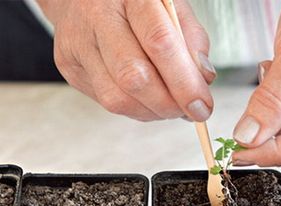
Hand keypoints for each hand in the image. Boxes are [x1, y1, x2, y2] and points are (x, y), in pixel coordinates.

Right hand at [37, 0, 214, 121]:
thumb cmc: (135, 2)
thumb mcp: (173, 7)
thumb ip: (191, 39)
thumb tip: (203, 79)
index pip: (159, 43)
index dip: (184, 83)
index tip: (202, 106)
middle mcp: (97, 18)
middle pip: (134, 77)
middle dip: (168, 105)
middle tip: (187, 110)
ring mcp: (78, 44)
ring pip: (117, 98)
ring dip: (152, 112)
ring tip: (168, 105)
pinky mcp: (69, 67)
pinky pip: (107, 102)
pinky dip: (136, 108)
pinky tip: (147, 98)